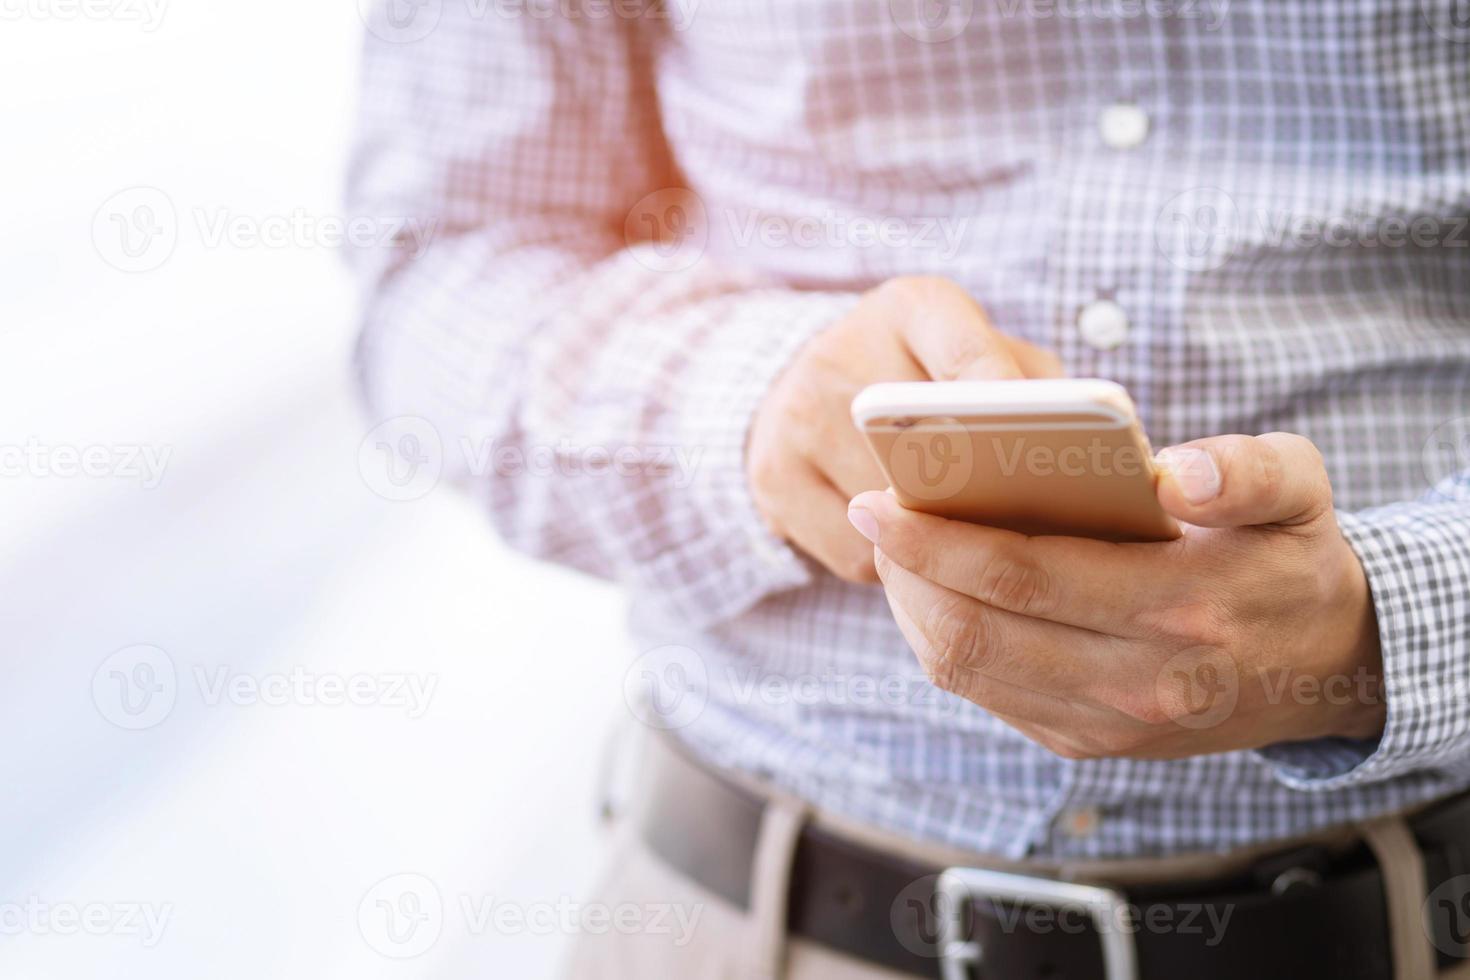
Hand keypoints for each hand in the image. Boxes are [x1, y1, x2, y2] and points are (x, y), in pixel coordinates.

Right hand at [748, 276, 1060, 582]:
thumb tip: (1082, 454)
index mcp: (909, 309)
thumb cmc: (920, 377)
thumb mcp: (974, 353)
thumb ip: (1031, 383)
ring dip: (942, 542)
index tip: (1046, 441)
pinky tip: (915, 551)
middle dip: (982, 494)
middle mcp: (838, 356)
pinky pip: (859, 554)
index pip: (967, 353)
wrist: (795, 387)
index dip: (1009, 404)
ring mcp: (795, 419)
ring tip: (980, 544)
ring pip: (893, 515)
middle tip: (1035, 527)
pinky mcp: (771, 482)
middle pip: (924, 446)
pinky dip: (898, 568)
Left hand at [848, 433, 1385, 758]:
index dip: (939, 539)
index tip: (881, 499)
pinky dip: (943, 642)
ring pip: (969, 671)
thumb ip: (1246, 471)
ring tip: (893, 550)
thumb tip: (1172, 474)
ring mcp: (1109, 724)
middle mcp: (1141, 681)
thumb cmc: (1292, 557)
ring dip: (912, 609)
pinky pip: (987, 694)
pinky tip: (932, 592)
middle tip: (870, 514)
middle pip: (978, 631)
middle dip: (906, 571)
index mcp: (1185, 607)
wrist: (1328, 667)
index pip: (1027, 574)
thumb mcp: (1301, 490)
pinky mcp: (1088, 742)